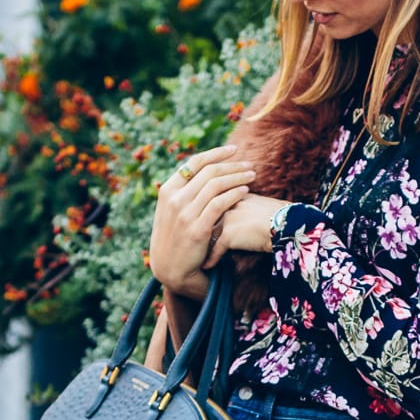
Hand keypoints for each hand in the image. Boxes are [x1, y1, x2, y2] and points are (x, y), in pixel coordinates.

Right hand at [148, 146, 256, 291]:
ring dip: (237, 177)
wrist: (171, 269)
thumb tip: (202, 172)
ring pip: (216, 185)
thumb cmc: (175, 238)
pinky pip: (219, 204)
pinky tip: (245, 191)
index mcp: (167, 190)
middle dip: (232, 165)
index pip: (194, 163)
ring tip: (252, 175)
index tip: (233, 150)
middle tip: (249, 164)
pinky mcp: (197, 229)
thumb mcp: (171, 211)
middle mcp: (174, 199)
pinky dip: (234, 194)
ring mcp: (185, 214)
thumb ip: (183, 192)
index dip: (216, 154)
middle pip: (208, 172)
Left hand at [203, 193, 285, 266]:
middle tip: (191, 240)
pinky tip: (206, 266)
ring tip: (196, 254)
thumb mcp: (264, 205)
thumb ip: (251, 206)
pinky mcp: (229, 235)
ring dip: (202, 245)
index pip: (215, 203)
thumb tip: (250, 215)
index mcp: (235, 194)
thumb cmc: (282, 216)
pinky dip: (211, 259)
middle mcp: (227, 204)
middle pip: (207, 218)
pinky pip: (215, 250)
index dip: (207, 213)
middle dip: (199, 229)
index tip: (200, 222)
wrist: (287, 222)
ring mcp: (226, 220)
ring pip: (208, 234)